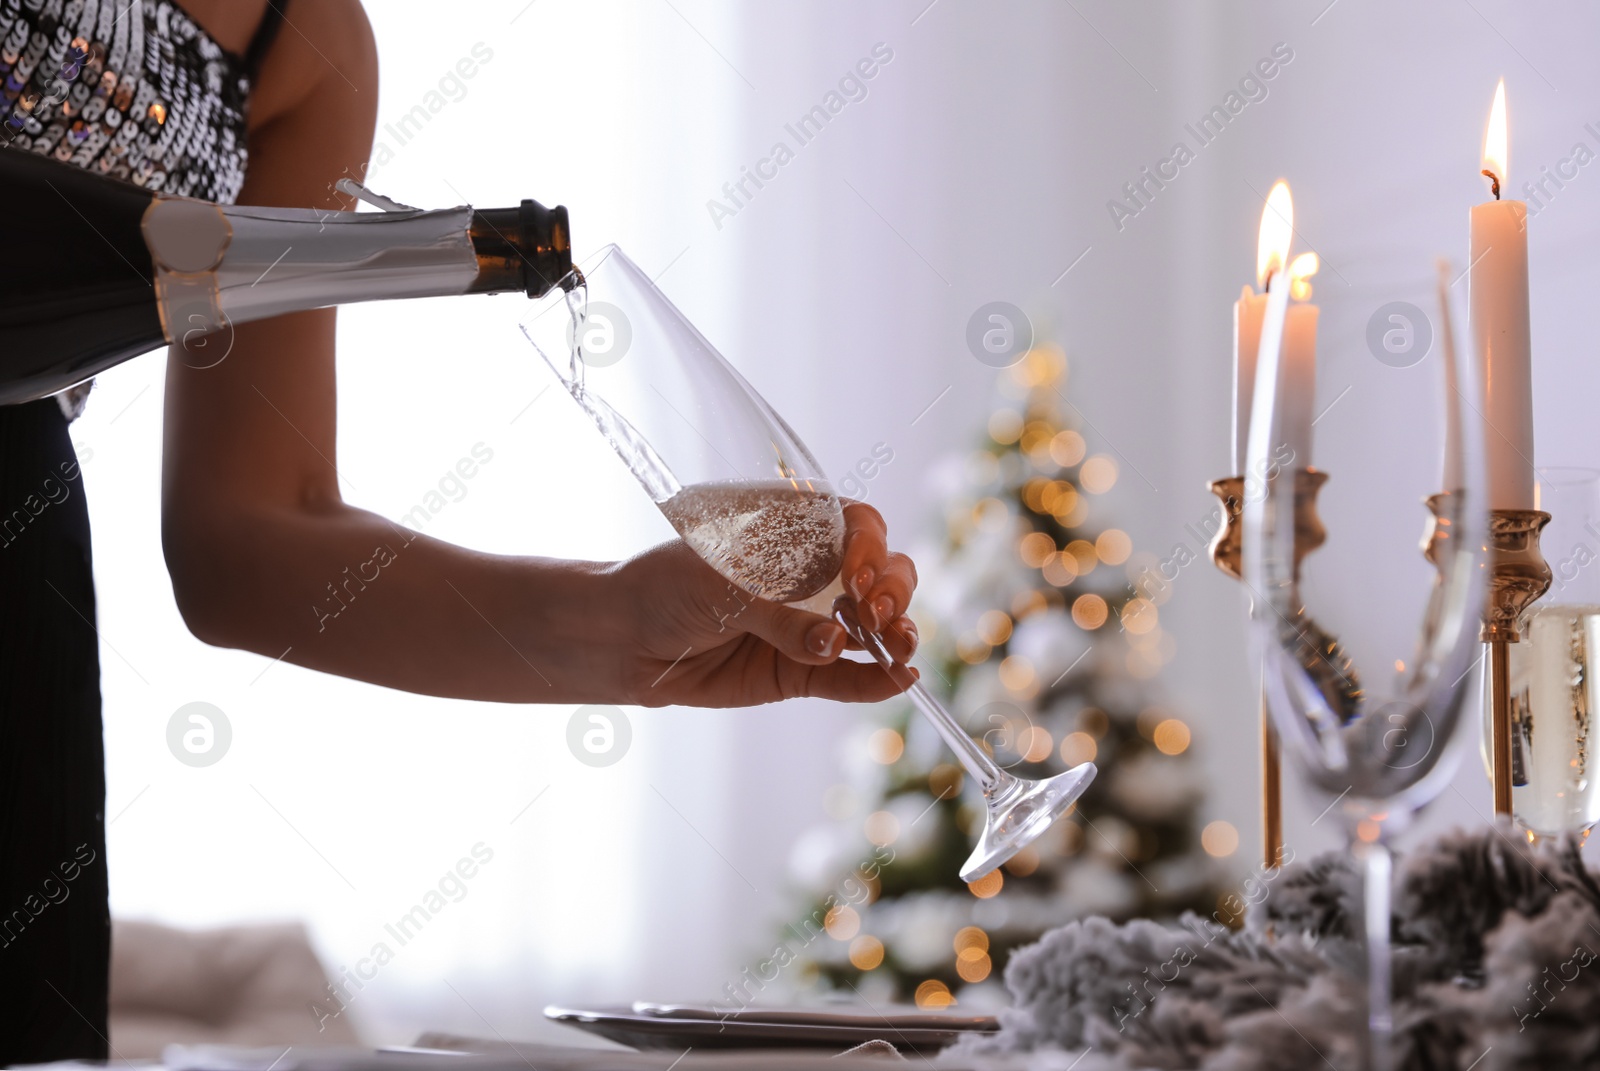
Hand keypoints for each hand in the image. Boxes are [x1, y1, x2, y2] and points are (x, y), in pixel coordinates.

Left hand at [616, 502, 919, 707]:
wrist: (628, 637)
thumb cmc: (669, 586)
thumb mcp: (721, 587)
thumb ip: (778, 614)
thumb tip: (830, 643)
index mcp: (800, 532)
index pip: (858, 527)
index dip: (869, 547)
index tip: (855, 572)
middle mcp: (817, 574)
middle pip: (883, 574)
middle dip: (892, 590)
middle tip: (873, 611)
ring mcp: (814, 624)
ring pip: (877, 626)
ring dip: (897, 633)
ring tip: (898, 647)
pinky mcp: (803, 672)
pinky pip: (849, 677)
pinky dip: (878, 679)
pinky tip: (901, 678)